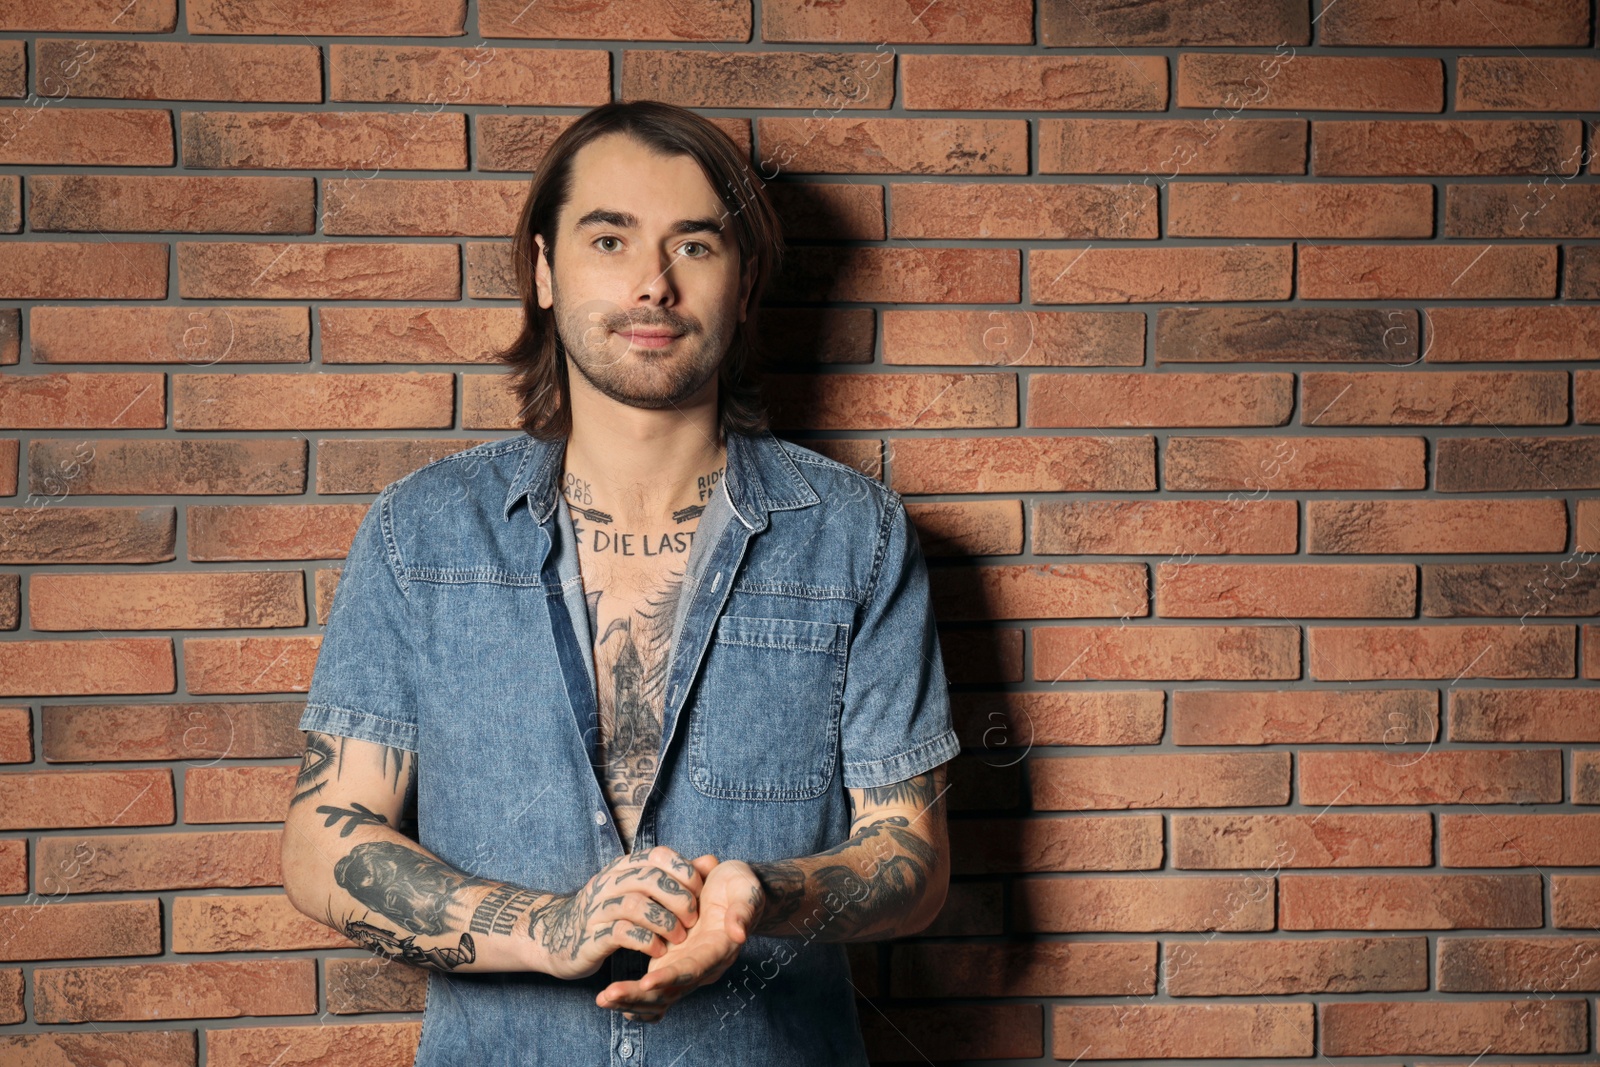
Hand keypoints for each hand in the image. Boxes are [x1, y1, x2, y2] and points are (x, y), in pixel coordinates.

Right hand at [532, 845, 710, 980]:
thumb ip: (672, 877)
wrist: (556, 936)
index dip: (685, 872)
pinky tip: (659, 951)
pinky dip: (646, 941)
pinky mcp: (591, 935)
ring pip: (637, 905)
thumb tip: (710, 862)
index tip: (701, 893)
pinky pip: (622, 933)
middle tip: (693, 920)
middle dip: (679, 899)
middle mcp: (610, 882)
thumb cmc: (606, 913)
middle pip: (651, 878)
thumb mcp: (636, 889)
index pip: (659, 855)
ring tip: (679, 938)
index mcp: (624, 867)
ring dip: (665, 922)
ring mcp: (598, 908)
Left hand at [596, 856, 764, 1022]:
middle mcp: (701, 966)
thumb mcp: (747, 891)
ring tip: (602, 999)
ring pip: (658, 996)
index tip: (647, 983)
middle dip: (639, 996)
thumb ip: (743, 911)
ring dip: (630, 999)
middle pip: (670, 992)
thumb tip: (738, 933)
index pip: (694, 970)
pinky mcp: (673, 964)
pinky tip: (611, 1001)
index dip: (671, 977)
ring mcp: (685, 967)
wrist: (735, 891)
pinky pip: (653, 991)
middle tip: (608, 996)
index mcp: (718, 950)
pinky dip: (634, 997)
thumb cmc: (740, 888)